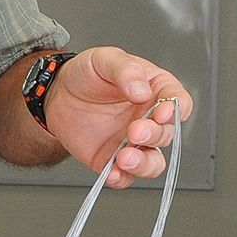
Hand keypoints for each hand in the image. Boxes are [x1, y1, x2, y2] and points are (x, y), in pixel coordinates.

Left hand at [45, 46, 194, 187]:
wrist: (57, 94)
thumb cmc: (86, 74)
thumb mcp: (105, 59)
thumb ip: (126, 70)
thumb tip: (142, 91)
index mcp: (156, 91)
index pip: (179, 102)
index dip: (176, 110)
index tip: (162, 112)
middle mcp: (150, 119)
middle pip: (167, 134)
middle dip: (154, 135)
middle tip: (134, 131)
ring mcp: (133, 142)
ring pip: (153, 162)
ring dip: (143, 164)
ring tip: (124, 158)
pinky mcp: (114, 160)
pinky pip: (125, 176)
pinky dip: (121, 178)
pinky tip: (112, 172)